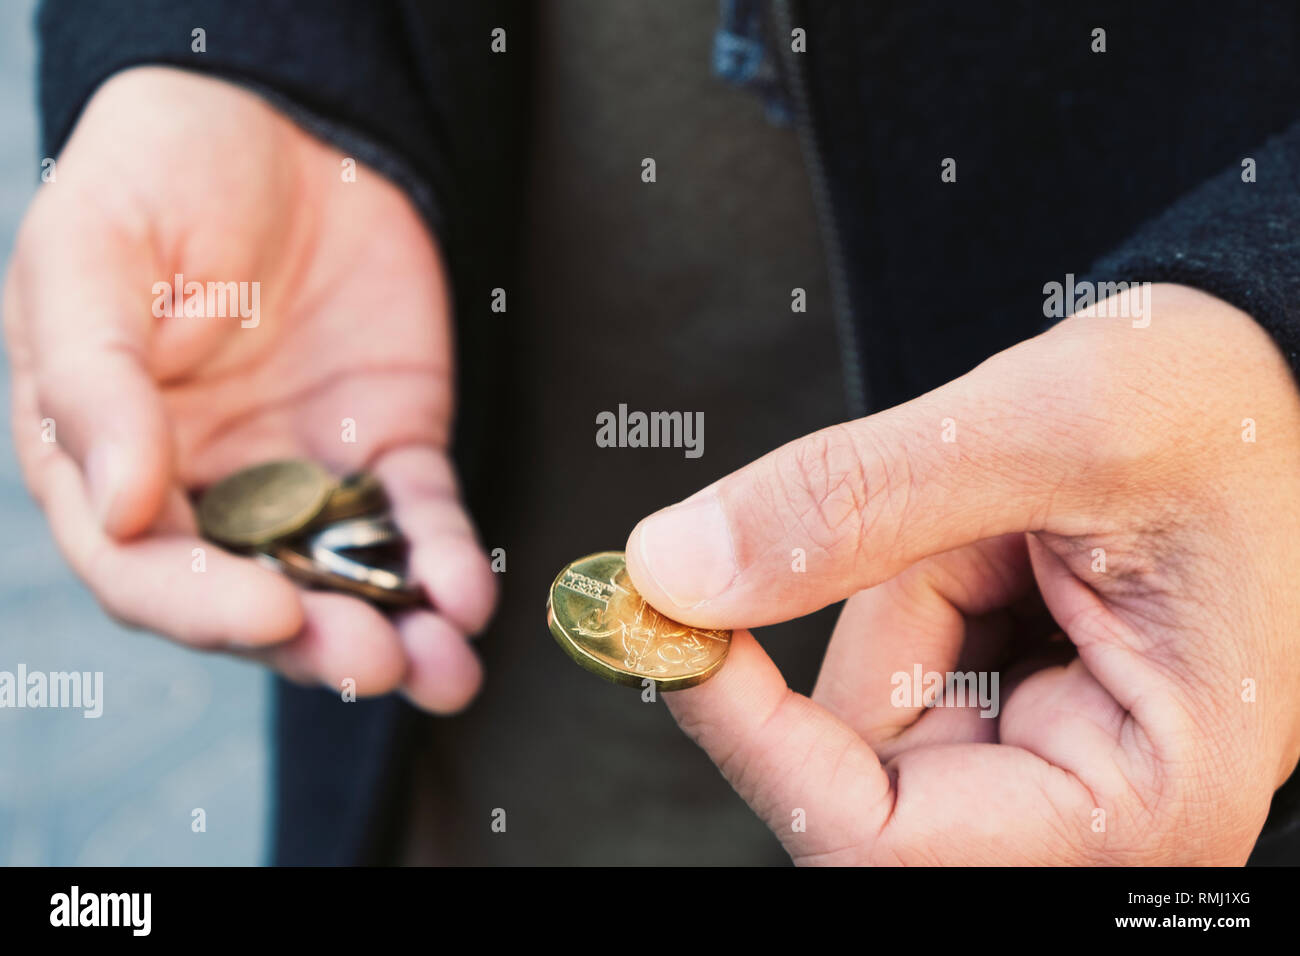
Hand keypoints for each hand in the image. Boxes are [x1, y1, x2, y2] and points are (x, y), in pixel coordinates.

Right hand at [4, 68, 493, 711]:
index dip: (202, 606)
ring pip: (343, 578)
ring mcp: (303, 470)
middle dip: (316, 642)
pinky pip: (417, 517)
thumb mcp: (91, 257)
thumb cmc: (160, 173)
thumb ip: (95, 383)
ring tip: (444, 670)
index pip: (142, 567)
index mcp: (110, 457)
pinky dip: (445, 558)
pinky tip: (468, 593)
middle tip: (375, 663)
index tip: (271, 614)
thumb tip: (120, 512)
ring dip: (395, 631)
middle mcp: (207, 485)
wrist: (285, 121)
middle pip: (253, 595)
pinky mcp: (386, 444)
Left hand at [626, 283, 1299, 863]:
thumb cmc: (1220, 403)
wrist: (1274, 386)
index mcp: (1141, 800)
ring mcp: (1053, 779)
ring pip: (871, 716)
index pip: (873, 841)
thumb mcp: (1045, 424)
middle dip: (882, 619)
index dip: (750, 737)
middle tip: (975, 515)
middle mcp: (1092, 821)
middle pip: (861, 776)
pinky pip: (901, 676)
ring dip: (904, 591)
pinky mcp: (1020, 730)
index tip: (673, 621)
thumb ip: (849, 504)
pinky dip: (916, 592)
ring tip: (1024, 524)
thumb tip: (672, 571)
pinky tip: (1011, 548)